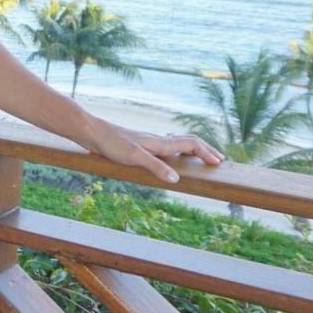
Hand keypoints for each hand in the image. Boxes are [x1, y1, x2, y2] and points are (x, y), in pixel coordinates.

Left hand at [82, 115, 223, 185]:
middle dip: (205, 150)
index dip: (206, 153)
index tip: (219, 163)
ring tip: (201, 159)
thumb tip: (177, 179)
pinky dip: (178, 153)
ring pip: (178, 144)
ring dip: (193, 151)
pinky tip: (172, 160)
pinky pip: (167, 149)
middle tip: (218, 160)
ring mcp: (150, 143)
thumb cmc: (113, 144)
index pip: (191, 144)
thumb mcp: (135, 157)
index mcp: (160, 143)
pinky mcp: (141, 147)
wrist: (93, 133)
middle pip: (188, 142)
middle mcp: (158, 141)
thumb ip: (156, 167)